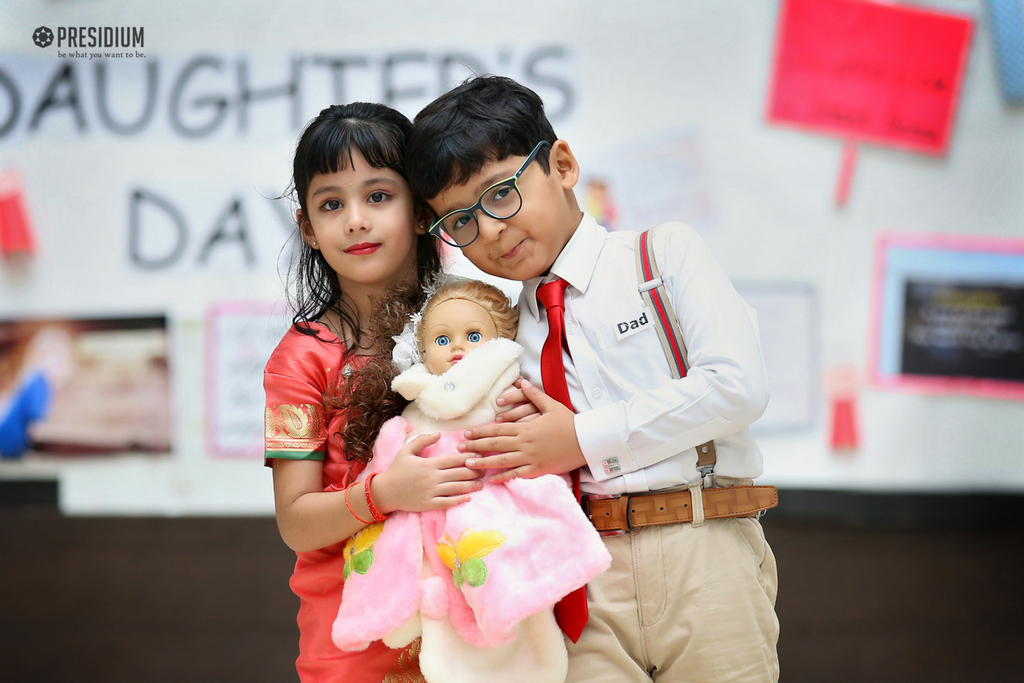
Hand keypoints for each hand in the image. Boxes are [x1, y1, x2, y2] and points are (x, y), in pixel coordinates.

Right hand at [372, 433, 483, 513]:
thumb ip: (422, 440)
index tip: (478, 456)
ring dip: (471, 486)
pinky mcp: (428, 504)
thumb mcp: (406, 451)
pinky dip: (459, 500)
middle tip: (485, 469)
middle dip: (474, 471)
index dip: (468, 457)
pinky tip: (468, 498)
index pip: (454, 460)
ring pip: (456, 488)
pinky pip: (447, 502)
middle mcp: (432, 478)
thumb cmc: (397, 470)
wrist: (385, 491)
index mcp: (429, 464)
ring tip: (481, 484)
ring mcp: (431, 492)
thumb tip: (439, 434)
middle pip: (459, 473)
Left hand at [459, 380, 585, 482]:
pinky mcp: (538, 469)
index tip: (468, 434)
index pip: (498, 429)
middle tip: (460, 449)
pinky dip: (504, 477)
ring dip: (484, 462)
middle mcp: (525, 442)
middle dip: (476, 446)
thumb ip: (534, 396)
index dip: (481, 432)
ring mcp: (530, 457)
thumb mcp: (552, 406)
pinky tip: (492, 480)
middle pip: (495, 444)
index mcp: (525, 427)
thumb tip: (522, 383)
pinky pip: (518, 474)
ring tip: (468, 465)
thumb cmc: (569, 423)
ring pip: (502, 461)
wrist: (585, 440)